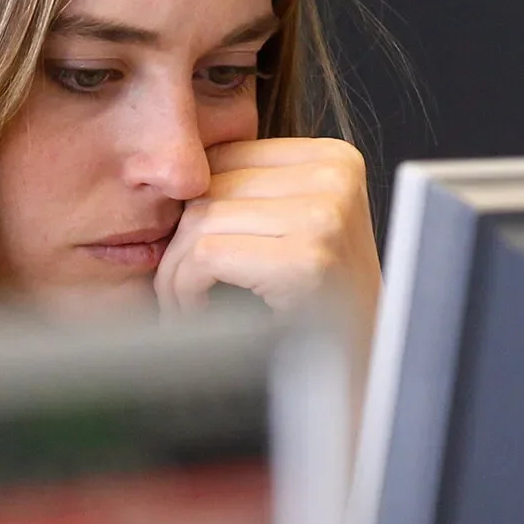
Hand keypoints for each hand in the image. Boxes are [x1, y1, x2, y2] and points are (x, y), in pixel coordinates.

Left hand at [153, 137, 380, 317]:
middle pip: (210, 188)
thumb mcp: (292, 224)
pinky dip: (185, 288)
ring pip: (200, 220)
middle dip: (176, 242)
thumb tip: (162, 175)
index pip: (224, 157)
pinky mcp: (305, 259)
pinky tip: (196, 311)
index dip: (191, 205)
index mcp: (334, 159)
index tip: (186, 249)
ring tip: (183, 301)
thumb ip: (248, 190)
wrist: (361, 366)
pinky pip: (206, 255)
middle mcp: (335, 178)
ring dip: (175, 269)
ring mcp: (324, 217)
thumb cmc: (318, 300)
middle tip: (175, 284)